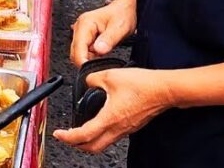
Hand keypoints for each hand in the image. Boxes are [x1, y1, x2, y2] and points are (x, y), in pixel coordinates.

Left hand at [53, 68, 172, 152]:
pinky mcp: (132, 126)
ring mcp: (126, 129)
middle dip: (76, 145)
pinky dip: (101, 134)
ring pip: (103, 143)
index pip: (84, 135)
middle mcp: (118, 128)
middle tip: (67, 137)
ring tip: (79, 132)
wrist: (165, 89)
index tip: (59, 134)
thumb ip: (92, 79)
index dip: (67, 137)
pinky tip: (98, 123)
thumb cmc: (143, 84)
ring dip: (89, 141)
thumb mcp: (110, 75)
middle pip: (93, 147)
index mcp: (110, 118)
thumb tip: (87, 82)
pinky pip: (113, 136)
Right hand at [70, 0, 136, 67]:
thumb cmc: (123, 14)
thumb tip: (98, 51)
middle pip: (75, 52)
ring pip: (78, 53)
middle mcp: (80, 27)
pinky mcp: (85, 37)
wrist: (125, 9)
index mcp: (85, 23)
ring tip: (104, 58)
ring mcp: (81, 32)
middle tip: (100, 67)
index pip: (77, 48)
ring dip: (89, 59)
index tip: (92, 72)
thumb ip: (109, 39)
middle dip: (85, 62)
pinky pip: (84, 51)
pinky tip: (102, 54)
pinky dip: (91, 57)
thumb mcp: (120, 27)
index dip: (83, 62)